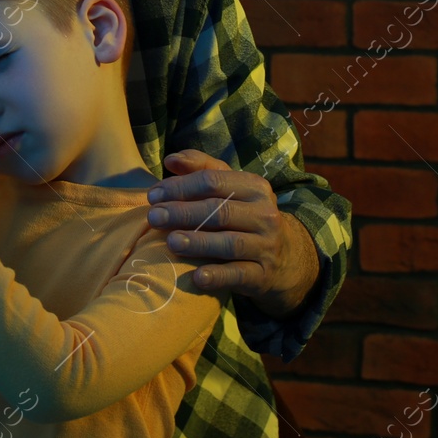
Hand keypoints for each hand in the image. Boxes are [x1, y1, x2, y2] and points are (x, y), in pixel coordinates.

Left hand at [146, 148, 317, 316]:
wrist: (284, 258)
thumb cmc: (244, 216)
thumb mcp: (231, 188)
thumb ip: (202, 170)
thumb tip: (171, 160)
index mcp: (254, 187)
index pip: (213, 181)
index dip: (180, 187)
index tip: (153, 195)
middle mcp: (264, 214)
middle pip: (219, 211)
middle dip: (183, 213)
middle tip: (153, 217)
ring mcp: (266, 246)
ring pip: (230, 243)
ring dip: (199, 242)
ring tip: (171, 242)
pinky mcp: (263, 275)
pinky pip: (239, 275)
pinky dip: (218, 276)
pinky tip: (197, 277)